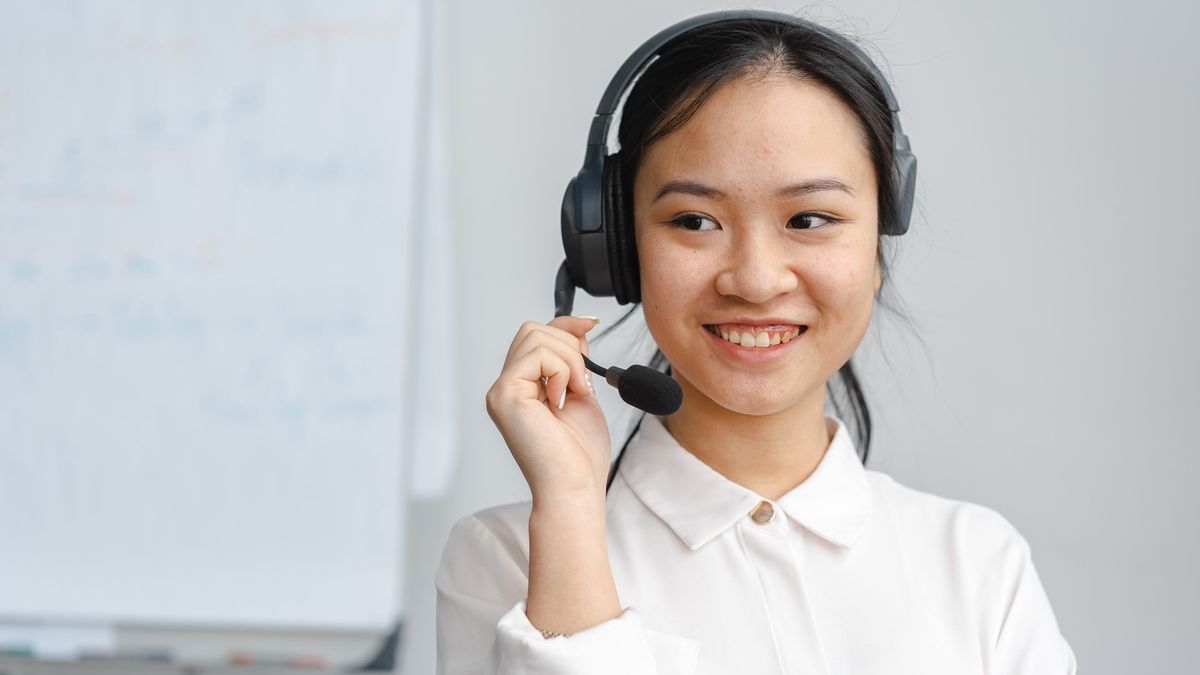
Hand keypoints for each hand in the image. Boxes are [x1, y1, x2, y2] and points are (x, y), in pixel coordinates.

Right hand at [485, 315, 610, 502]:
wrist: (574, 487)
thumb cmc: (578, 456)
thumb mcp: (581, 393)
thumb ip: (574, 362)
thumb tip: (579, 328)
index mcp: (522, 388)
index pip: (535, 337)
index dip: (565, 325)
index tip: (591, 325)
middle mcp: (506, 388)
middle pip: (533, 330)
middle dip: (568, 346)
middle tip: (581, 383)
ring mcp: (501, 391)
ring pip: (536, 337)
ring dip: (568, 360)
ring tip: (574, 394)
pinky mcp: (505, 394)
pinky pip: (538, 355)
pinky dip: (560, 371)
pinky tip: (562, 399)